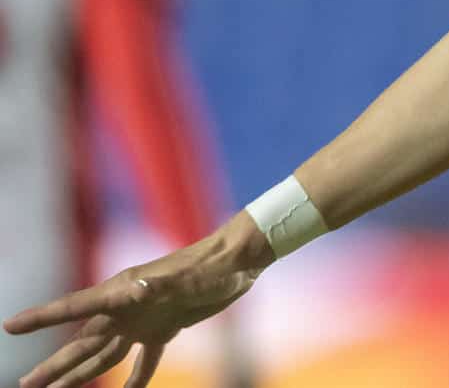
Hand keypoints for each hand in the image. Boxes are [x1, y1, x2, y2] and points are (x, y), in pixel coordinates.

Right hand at [3, 219, 266, 387]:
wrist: (237, 261)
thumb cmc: (208, 266)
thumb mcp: (183, 276)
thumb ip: (157, 284)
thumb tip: (134, 288)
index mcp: (120, 292)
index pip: (73, 307)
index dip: (41, 318)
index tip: (10, 327)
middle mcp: (125, 307)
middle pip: (82, 342)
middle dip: (55, 365)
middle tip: (26, 384)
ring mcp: (144, 320)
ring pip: (105, 353)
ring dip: (82, 373)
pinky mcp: (165, 328)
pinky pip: (144, 359)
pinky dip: (135, 377)